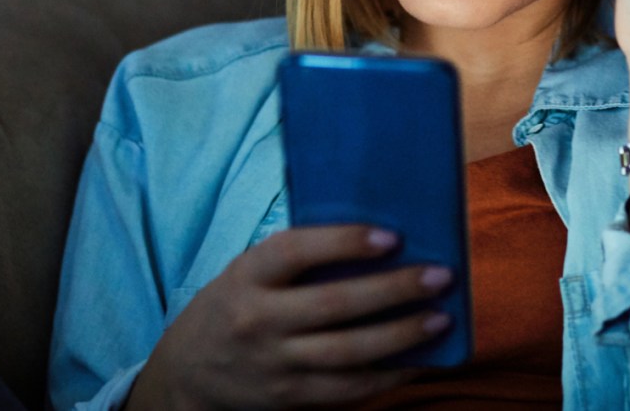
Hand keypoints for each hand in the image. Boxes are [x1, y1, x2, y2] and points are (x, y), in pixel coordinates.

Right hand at [127, 226, 452, 409]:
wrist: (188, 373)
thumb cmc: (237, 303)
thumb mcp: (250, 271)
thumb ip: (299, 257)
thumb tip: (377, 239)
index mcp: (247, 275)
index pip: (295, 251)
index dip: (344, 242)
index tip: (392, 236)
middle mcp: (258, 319)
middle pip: (334, 304)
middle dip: (394, 290)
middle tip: (441, 276)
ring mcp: (274, 363)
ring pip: (348, 351)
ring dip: (401, 335)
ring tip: (441, 318)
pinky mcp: (289, 396)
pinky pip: (347, 388)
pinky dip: (387, 375)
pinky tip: (418, 360)